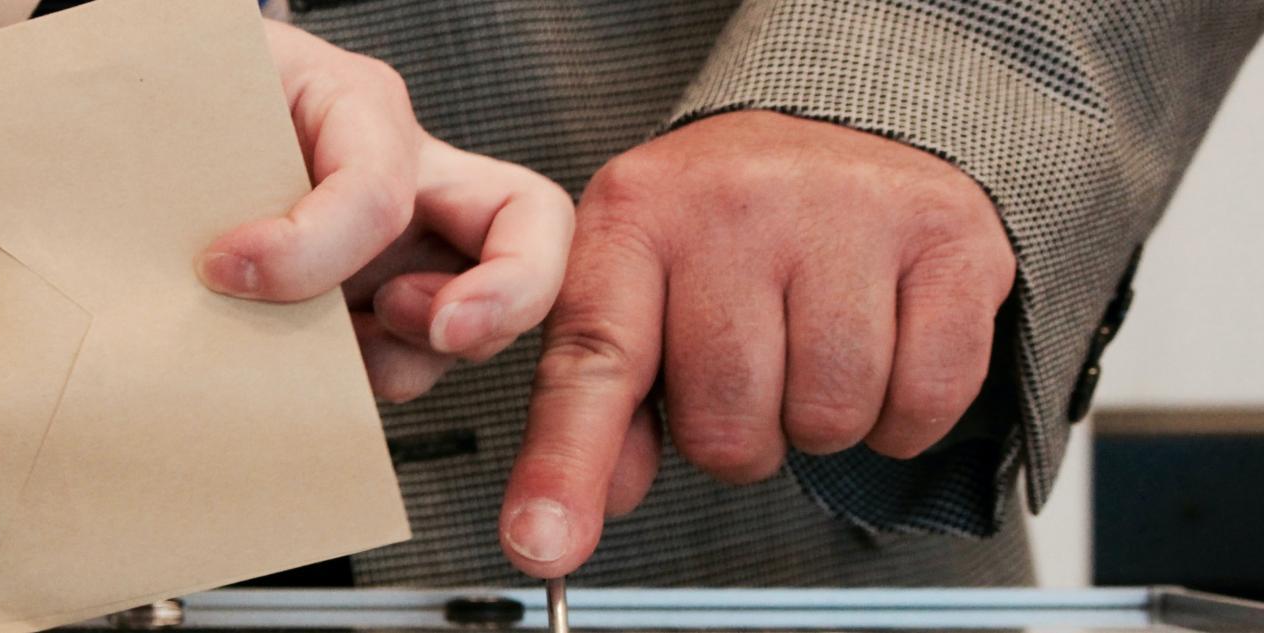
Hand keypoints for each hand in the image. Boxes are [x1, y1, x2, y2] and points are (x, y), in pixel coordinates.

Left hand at [198, 22, 574, 401]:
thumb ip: (216, 152)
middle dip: (510, 292)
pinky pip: (412, 360)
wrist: (170, 115)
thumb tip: (218, 259)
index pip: (378, 190)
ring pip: (475, 318)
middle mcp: (410, 179)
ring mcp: (409, 250)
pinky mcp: (382, 310)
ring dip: (414, 356)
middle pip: (530, 226)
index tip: (221, 268)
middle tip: (442, 331)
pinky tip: (308, 375)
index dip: (309, 247)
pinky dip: (372, 382)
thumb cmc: (187, 94)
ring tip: (329, 353)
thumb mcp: (202, 95)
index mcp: (359, 107)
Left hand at [500, 111, 1016, 575]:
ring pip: (828, 416)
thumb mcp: (635, 285)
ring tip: (811, 353)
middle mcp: (733, 202)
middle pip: (726, 421)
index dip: (567, 466)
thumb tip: (590, 505)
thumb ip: (599, 401)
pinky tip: (882, 355)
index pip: (595, 363)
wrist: (842, 121)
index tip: (543, 542)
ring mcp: (846, 210)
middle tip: (749, 374)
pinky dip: (904, 414)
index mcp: (635, 216)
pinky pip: (925, 396)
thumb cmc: (725, 224)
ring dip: (821, 423)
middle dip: (739, 435)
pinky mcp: (946, 235)